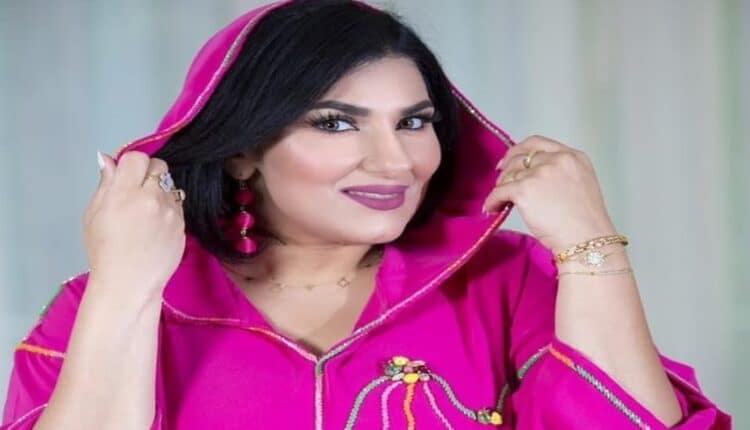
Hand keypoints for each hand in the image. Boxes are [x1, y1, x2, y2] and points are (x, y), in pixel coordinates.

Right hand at [83, 150, 185, 301]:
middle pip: (159, 165)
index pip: (137, 157)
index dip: (131, 164)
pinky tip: (155, 225)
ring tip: (146, 213)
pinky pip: (178, 205)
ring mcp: (171, 212)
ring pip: (170, 185)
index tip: (126, 175)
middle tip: (136, 191)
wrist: (129, 283)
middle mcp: (152, 198)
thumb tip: (109, 160)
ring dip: (160, 191)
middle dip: (148, 173)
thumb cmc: (105, 252)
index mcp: (125, 193)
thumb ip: (105, 184)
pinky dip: (168, 209)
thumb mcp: (94, 215)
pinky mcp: (183, 224)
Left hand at [483, 135, 617, 253]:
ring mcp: (540, 174)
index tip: (510, 159)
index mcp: (573, 157)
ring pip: (509, 174)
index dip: (519, 150)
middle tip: (501, 180)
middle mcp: (556, 160)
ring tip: (499, 200)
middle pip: (520, 157)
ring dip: (500, 187)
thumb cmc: (585, 223)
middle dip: (507, 168)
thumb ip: (559, 174)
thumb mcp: (580, 185)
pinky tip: (492, 208)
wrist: (586, 240)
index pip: (538, 143)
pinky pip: (500, 192)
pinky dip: (493, 201)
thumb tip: (532, 177)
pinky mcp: (525, 190)